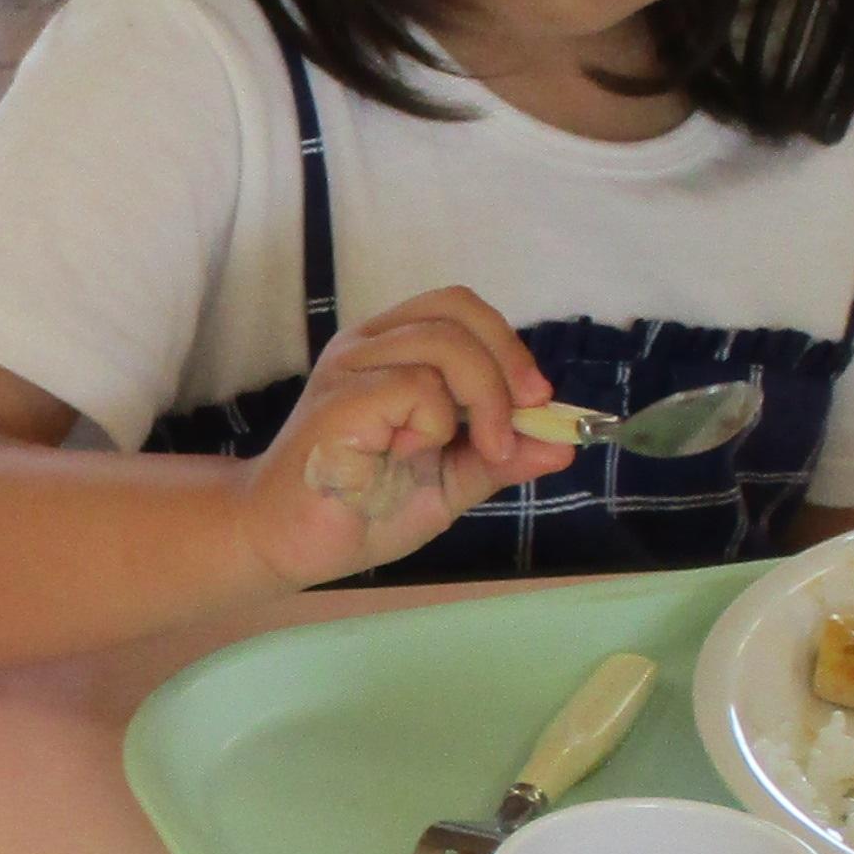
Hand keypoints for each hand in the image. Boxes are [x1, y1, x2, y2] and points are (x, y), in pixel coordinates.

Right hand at [231, 286, 568, 590]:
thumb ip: (501, 458)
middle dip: (507, 367)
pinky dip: (433, 426)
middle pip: (458, 313)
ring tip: (466, 451)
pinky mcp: (340, 400)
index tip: (537, 402)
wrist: (289, 546)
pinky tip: (409, 457)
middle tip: (513, 429)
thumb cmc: (361, 508)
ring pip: (444, 345)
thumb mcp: (450, 482)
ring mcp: (350, 368)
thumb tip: (564, 444)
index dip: (509, 344)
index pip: (460, 308)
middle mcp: (369, 345)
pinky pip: (414, 388)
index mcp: (392, 350)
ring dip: (479, 401)